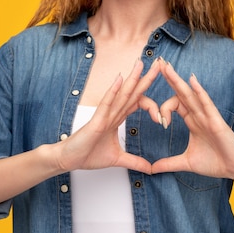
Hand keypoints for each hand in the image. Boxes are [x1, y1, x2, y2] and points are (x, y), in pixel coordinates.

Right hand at [55, 58, 160, 174]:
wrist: (69, 160)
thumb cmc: (88, 155)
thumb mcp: (117, 160)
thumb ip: (134, 161)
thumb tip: (150, 169)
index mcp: (117, 118)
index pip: (137, 104)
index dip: (152, 103)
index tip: (164, 111)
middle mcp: (113, 113)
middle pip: (133, 93)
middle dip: (146, 79)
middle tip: (159, 64)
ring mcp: (104, 115)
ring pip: (122, 94)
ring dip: (132, 78)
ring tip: (141, 63)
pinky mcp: (96, 120)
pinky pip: (106, 103)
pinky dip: (113, 91)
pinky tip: (119, 79)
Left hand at [151, 61, 233, 179]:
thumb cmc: (216, 162)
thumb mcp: (186, 163)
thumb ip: (169, 163)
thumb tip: (152, 169)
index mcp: (192, 121)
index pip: (174, 105)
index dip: (163, 109)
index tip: (160, 122)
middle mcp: (199, 115)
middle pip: (181, 92)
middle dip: (169, 78)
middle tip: (158, 62)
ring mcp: (208, 116)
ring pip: (190, 94)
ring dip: (178, 80)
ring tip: (167, 67)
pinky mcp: (216, 121)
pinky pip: (206, 103)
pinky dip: (199, 91)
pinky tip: (192, 80)